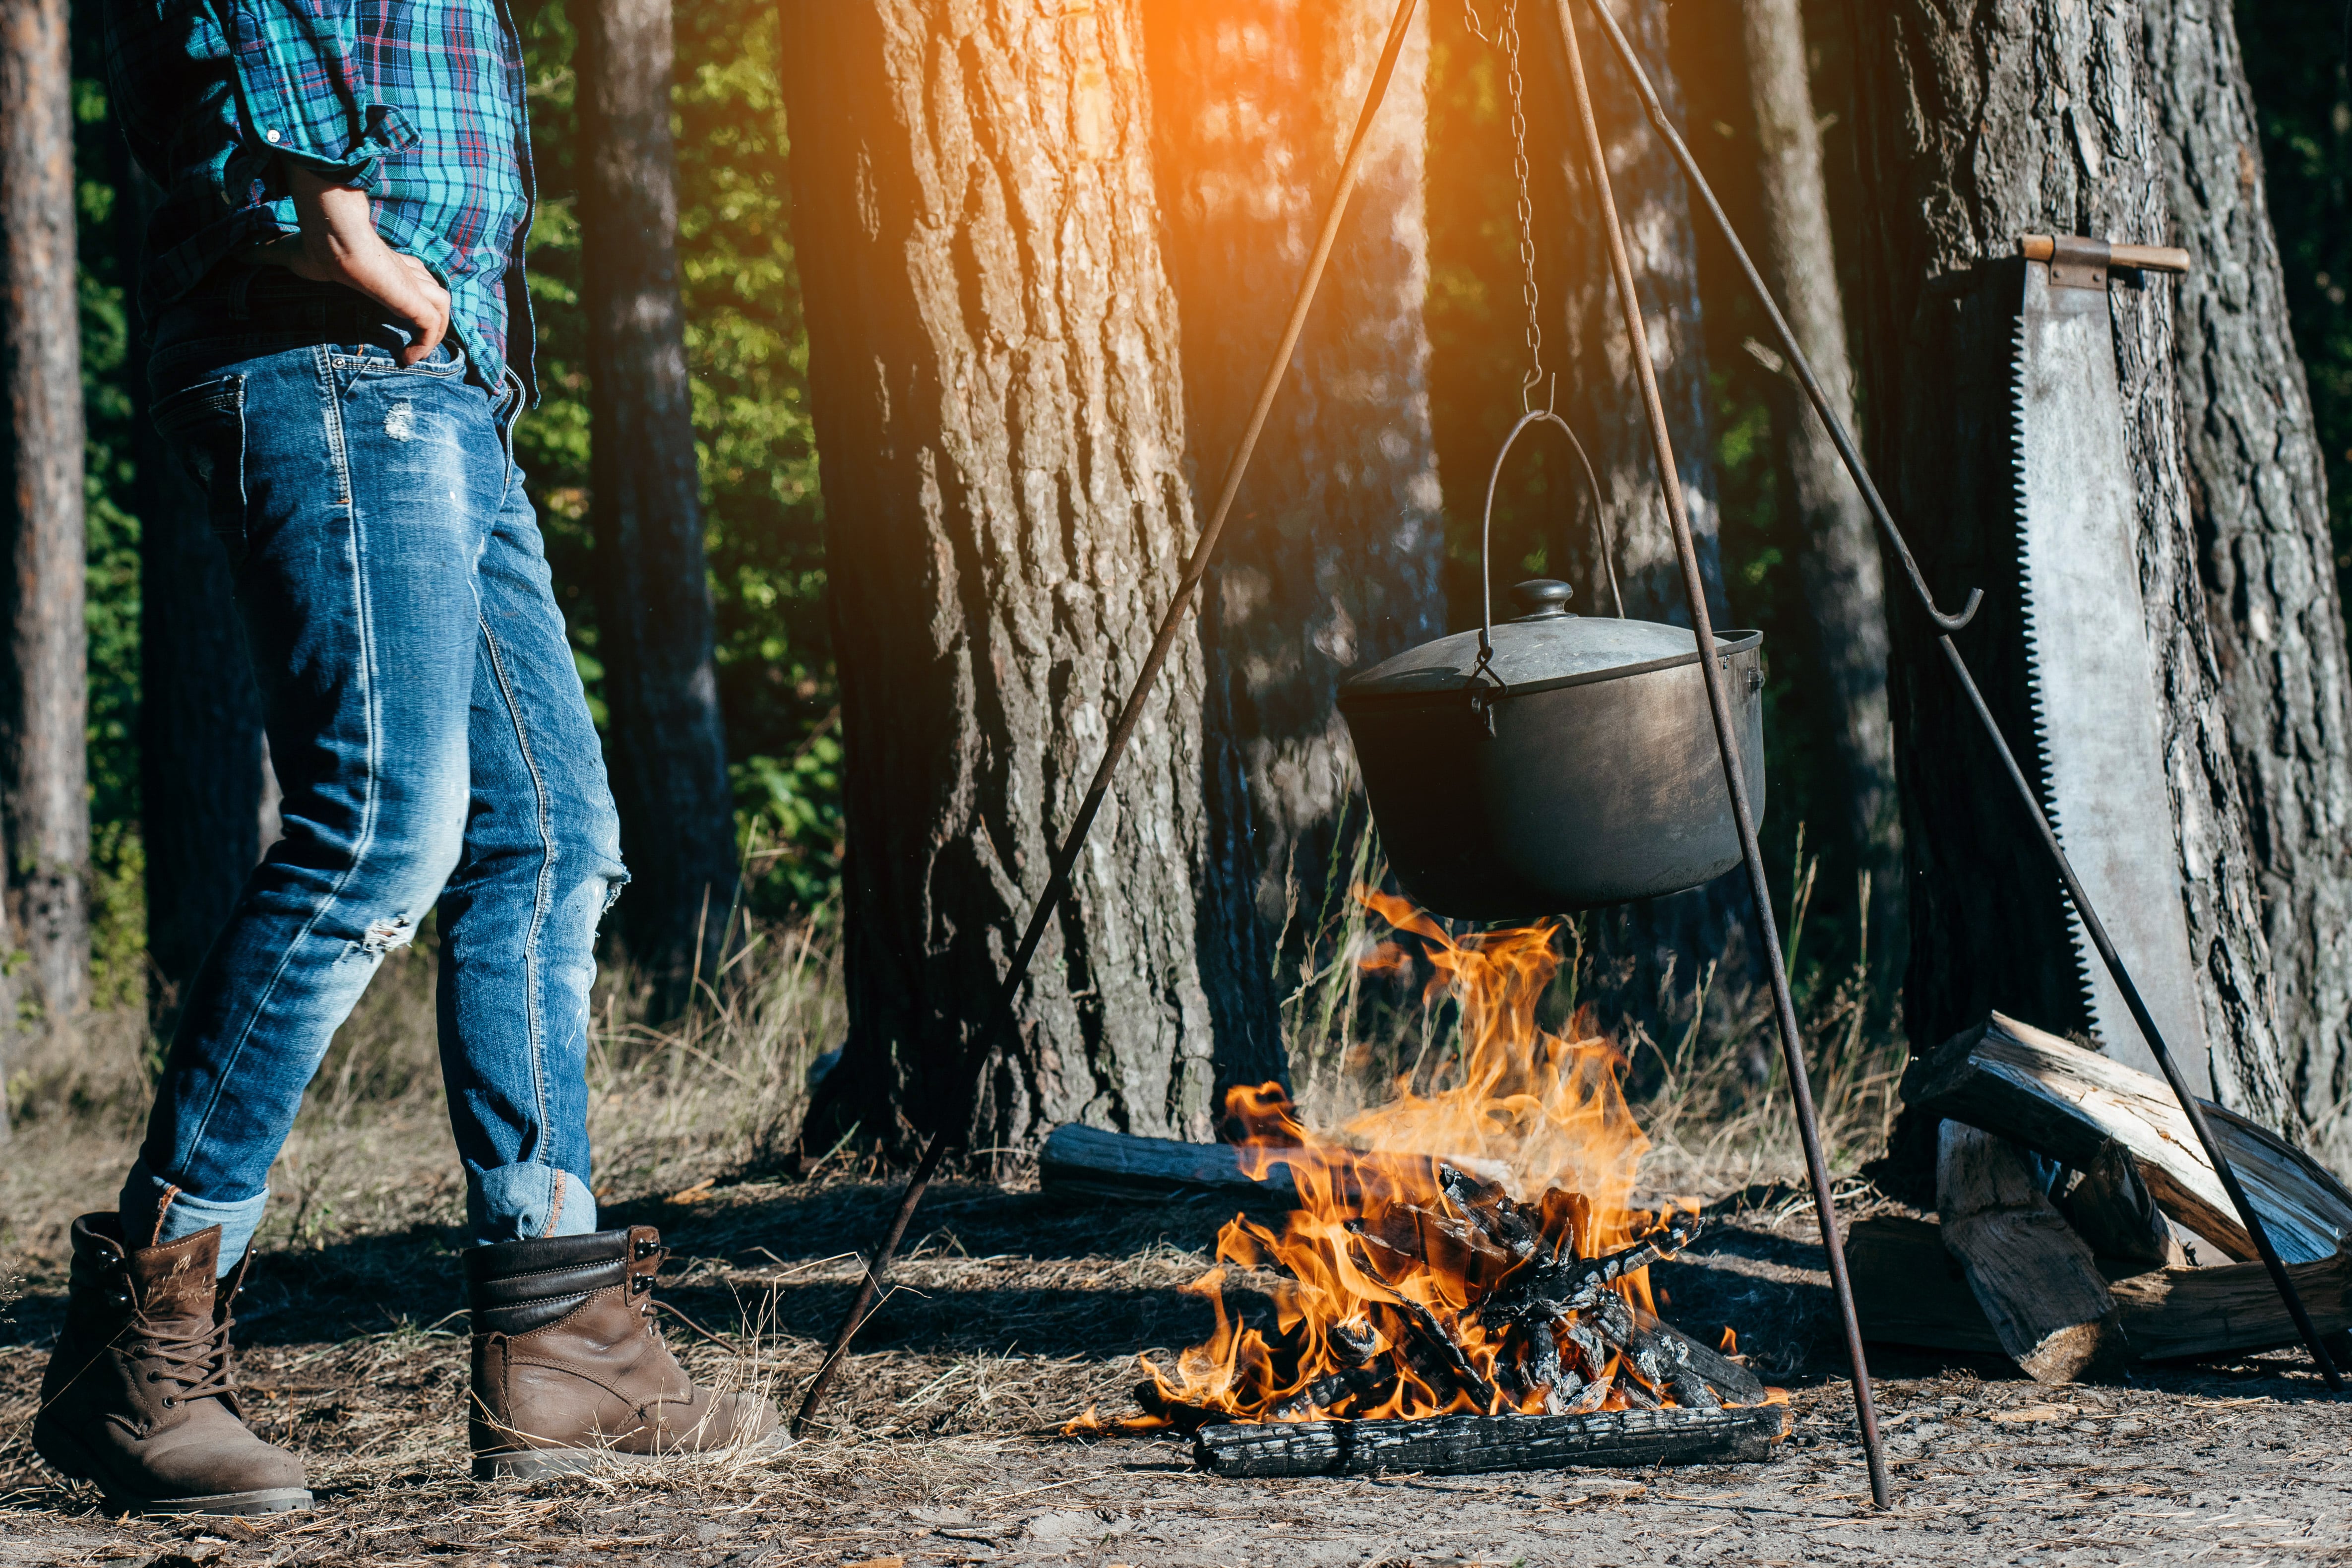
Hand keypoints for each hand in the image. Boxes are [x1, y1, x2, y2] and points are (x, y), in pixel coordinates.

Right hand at [272, 162, 452, 365]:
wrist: (332, 236)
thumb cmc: (316, 242)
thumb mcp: (289, 253)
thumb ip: (266, 254)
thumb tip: (235, 252)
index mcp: (384, 262)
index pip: (412, 277)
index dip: (410, 298)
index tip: (397, 324)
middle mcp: (404, 272)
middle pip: (433, 291)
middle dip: (429, 316)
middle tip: (413, 343)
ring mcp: (411, 285)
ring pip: (441, 306)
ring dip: (433, 332)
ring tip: (412, 353)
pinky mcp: (413, 299)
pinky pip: (432, 326)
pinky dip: (426, 344)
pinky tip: (405, 358)